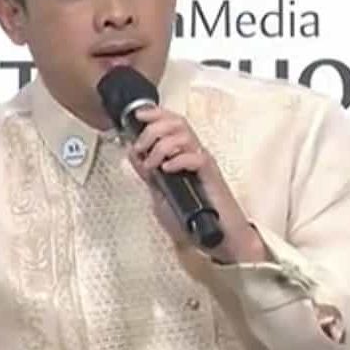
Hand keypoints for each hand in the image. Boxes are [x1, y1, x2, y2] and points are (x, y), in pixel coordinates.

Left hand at [127, 106, 268, 263]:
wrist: (217, 236)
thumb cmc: (193, 217)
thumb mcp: (161, 194)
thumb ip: (148, 174)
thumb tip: (133, 154)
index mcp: (182, 154)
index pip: (171, 122)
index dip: (155, 113)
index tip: (138, 115)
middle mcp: (193, 153)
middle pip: (177, 123)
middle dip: (154, 129)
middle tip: (141, 147)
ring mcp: (203, 163)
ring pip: (184, 136)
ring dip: (162, 145)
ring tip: (153, 163)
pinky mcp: (211, 175)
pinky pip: (196, 157)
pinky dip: (178, 160)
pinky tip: (168, 170)